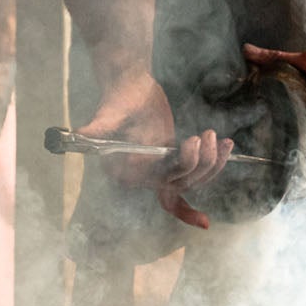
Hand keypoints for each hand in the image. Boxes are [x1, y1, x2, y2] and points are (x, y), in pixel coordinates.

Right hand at [78, 73, 233, 228]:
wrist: (128, 82)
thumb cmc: (117, 96)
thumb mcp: (107, 113)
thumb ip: (96, 128)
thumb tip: (77, 135)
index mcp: (127, 171)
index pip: (158, 192)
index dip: (182, 210)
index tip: (204, 222)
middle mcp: (144, 174)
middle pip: (182, 182)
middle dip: (199, 163)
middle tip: (205, 136)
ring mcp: (161, 166)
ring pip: (195, 177)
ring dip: (212, 161)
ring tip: (217, 137)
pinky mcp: (173, 156)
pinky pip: (198, 166)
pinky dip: (215, 159)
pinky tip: (228, 144)